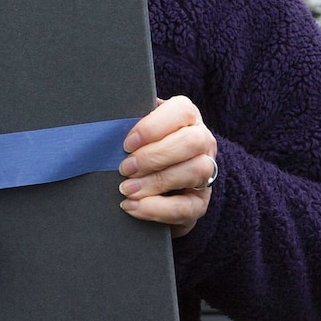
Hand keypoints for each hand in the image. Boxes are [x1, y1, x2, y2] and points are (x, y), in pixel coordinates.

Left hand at [119, 96, 217, 237]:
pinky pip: (186, 207)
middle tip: (125, 168)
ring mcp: (208, 172)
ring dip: (156, 182)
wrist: (155, 184)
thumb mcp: (139, 131)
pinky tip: (133, 206)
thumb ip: (131, 123)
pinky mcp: (200, 202)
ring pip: (195, 172)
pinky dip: (156, 209)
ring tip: (127, 189)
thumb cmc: (142, 147)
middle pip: (191, 142)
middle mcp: (203, 141)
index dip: (153, 127)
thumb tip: (113, 122)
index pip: (181, 111)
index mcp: (188, 117)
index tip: (127, 144)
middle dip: (153, 157)